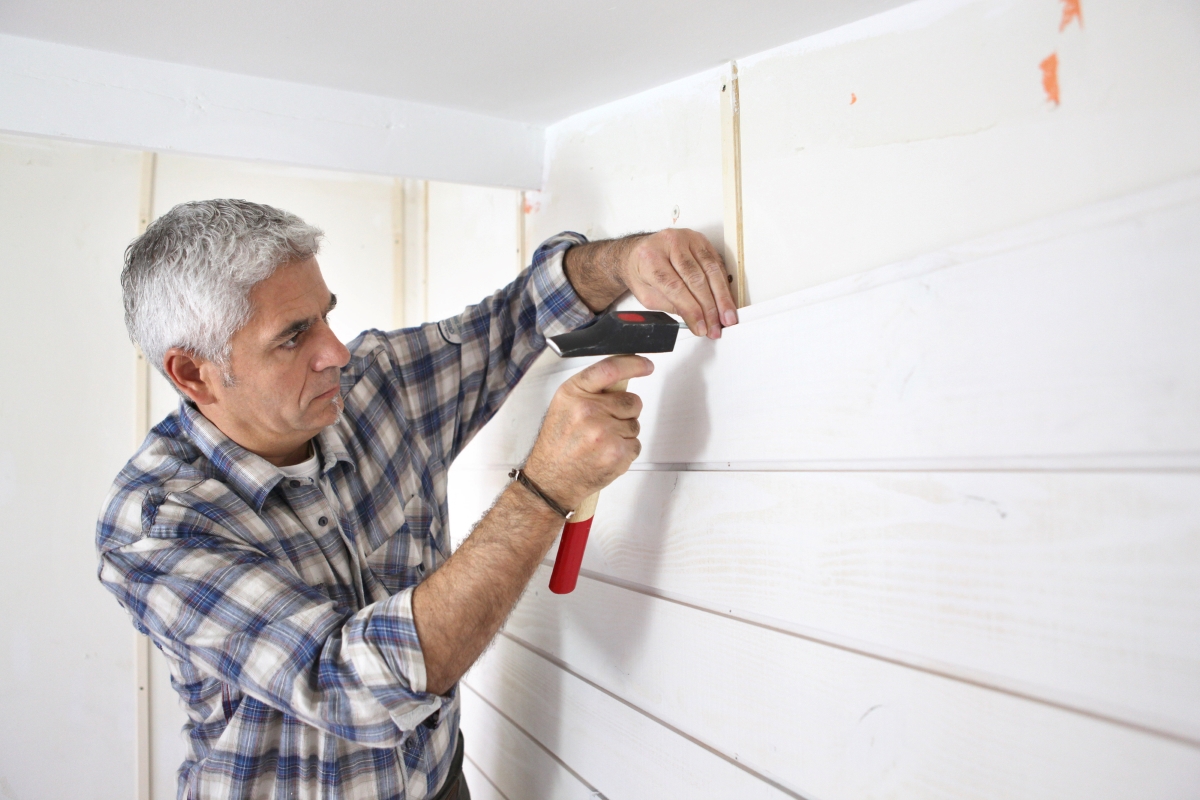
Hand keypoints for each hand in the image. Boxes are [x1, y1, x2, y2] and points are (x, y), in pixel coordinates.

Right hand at [522, 355, 652, 509]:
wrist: (551, 480)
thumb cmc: (558, 445)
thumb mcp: (564, 407)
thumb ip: (590, 391)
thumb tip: (622, 380)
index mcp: (573, 393)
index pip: (610, 369)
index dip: (633, 364)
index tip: (645, 365)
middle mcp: (589, 410)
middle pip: (632, 401)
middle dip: (626, 412)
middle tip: (605, 425)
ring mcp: (604, 432)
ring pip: (635, 425)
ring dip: (623, 433)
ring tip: (600, 443)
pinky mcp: (617, 452)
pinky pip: (636, 444)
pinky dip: (625, 451)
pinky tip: (605, 454)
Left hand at [622, 229, 737, 339]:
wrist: (638, 251)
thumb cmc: (641, 271)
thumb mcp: (647, 295)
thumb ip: (670, 306)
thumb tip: (695, 319)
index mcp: (651, 257)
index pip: (675, 287)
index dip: (692, 310)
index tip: (701, 327)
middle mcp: (670, 243)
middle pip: (696, 279)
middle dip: (709, 308)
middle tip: (715, 327)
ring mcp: (687, 238)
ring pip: (711, 270)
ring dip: (722, 297)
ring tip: (727, 316)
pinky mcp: (700, 239)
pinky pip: (717, 263)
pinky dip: (723, 284)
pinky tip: (726, 299)